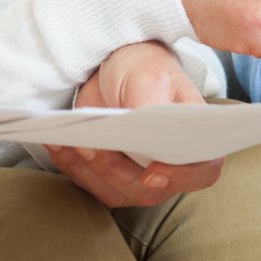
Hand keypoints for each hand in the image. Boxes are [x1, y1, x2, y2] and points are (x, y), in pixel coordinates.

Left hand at [44, 41, 221, 208]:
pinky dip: (72, 166)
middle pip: (149, 188)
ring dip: (88, 169)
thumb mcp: (150, 77)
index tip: (151, 174)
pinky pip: (91, 184)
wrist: (117, 69)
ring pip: (116, 192)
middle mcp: (173, 165)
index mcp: (197, 138)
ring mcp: (141, 176)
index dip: (181, 178)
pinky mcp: (111, 177)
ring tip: (70, 140)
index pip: (202, 171)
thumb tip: (144, 140)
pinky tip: (58, 143)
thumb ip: (149, 107)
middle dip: (114, 169)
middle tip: (91, 144)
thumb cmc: (145, 69)